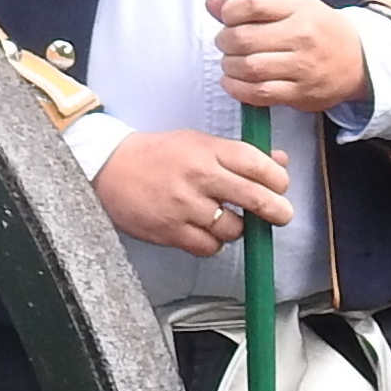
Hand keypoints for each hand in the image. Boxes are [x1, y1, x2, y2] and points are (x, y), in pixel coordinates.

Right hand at [96, 127, 293, 256]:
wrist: (108, 168)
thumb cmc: (157, 155)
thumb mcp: (198, 143)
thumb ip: (239, 154)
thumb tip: (280, 162)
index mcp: (208, 150)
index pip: (258, 164)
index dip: (278, 179)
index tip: (280, 186)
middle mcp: (199, 177)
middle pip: (255, 198)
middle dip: (277, 210)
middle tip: (281, 215)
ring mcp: (185, 206)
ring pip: (233, 229)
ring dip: (236, 229)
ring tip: (226, 220)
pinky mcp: (171, 230)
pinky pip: (209, 247)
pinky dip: (213, 243)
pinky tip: (205, 231)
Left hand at [209, 0, 367, 113]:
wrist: (358, 61)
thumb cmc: (320, 30)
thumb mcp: (293, 6)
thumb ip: (252, 4)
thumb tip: (212, 2)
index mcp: (299, 8)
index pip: (252, 3)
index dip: (229, 11)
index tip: (227, 17)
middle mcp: (302, 36)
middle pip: (244, 38)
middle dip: (224, 40)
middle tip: (224, 42)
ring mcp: (302, 67)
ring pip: (248, 67)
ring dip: (228, 66)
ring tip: (230, 62)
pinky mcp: (300, 94)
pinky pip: (259, 93)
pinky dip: (237, 89)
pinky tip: (233, 81)